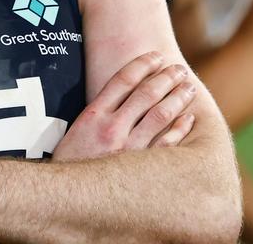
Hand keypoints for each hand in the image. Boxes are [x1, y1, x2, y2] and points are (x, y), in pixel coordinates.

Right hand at [53, 51, 196, 161]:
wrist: (64, 197)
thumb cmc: (69, 163)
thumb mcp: (74, 132)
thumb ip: (96, 115)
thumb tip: (117, 97)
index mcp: (93, 115)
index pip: (123, 80)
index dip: (142, 64)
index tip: (156, 56)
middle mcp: (112, 128)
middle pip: (146, 93)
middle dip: (166, 78)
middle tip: (179, 70)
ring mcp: (128, 148)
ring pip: (160, 115)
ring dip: (177, 98)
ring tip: (188, 89)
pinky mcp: (140, 168)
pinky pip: (167, 146)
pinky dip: (180, 130)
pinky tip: (188, 120)